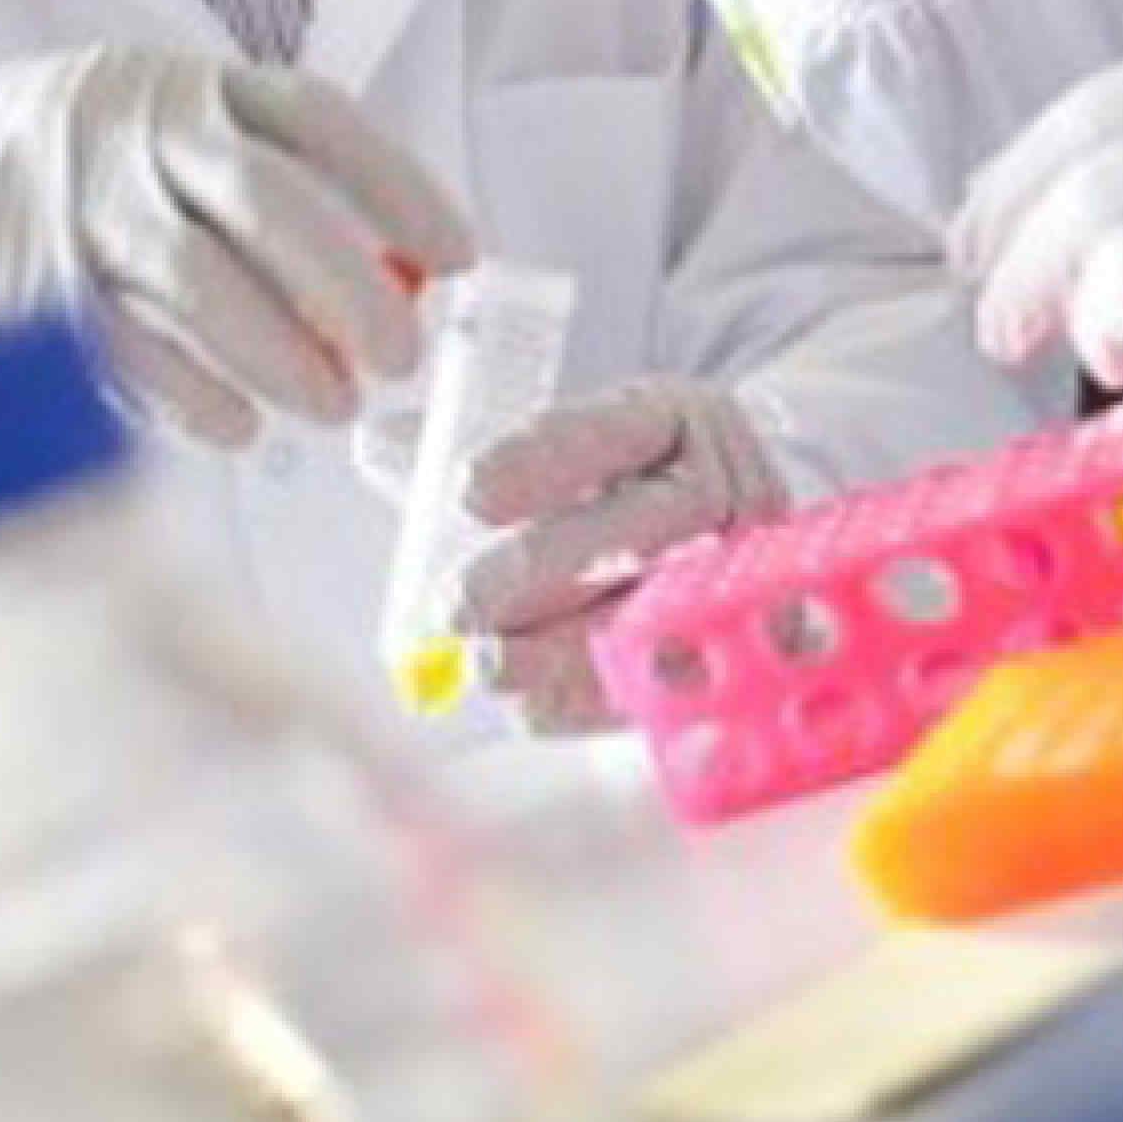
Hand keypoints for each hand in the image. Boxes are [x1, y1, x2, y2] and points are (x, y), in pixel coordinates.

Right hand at [0, 48, 466, 447]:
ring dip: (282, 354)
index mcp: (182, 83)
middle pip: (269, 204)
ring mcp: (66, 202)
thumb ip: (253, 182)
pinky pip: (118, 345)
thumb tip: (393, 276)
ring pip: (197, 281)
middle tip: (402, 355)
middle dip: (351, 287)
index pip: (318, 121)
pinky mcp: (12, 281)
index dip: (399, 189)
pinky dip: (188, 392)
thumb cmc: (53, 164)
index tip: (463, 255)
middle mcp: (128, 129)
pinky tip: (236, 425)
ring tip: (333, 403)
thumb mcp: (149, 130)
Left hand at [445, 375, 789, 732]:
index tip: (468, 493)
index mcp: (677, 419)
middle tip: (455, 606)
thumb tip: (376, 444)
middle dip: (533, 572)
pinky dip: (593, 699)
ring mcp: (746, 574)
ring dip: (558, 647)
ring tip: (488, 662)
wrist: (722, 548)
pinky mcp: (742, 653)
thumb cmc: (624, 492)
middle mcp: (727, 488)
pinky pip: (666, 683)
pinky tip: (535, 702)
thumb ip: (478, 452)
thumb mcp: (572, 448)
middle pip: (633, 529)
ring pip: (651, 614)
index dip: (540, 460)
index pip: (610, 431)